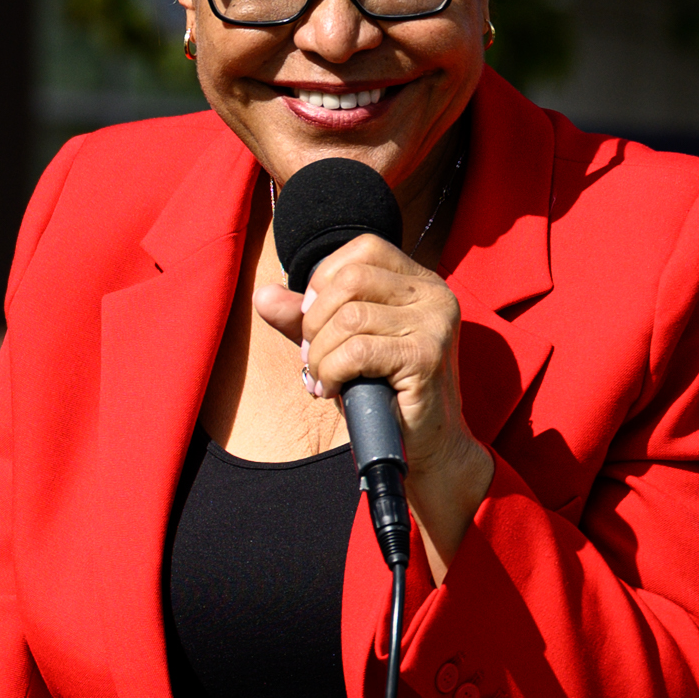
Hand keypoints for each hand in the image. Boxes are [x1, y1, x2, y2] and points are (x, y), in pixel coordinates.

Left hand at [255, 234, 493, 564]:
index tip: (314, 322)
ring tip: (323, 379)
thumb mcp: (341, 347)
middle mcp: (433, 294)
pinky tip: (334, 391)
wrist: (427, 449)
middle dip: (314, 321)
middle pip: (349, 279)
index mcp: (419, 282)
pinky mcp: (427, 356)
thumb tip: (263, 295)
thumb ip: (306, 319)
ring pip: (348, 317)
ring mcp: (435, 323)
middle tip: (313, 358)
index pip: (363, 248)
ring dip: (320, 354)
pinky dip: (332, 372)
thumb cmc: (384, 395)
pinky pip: (356, 351)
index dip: (324, 279)